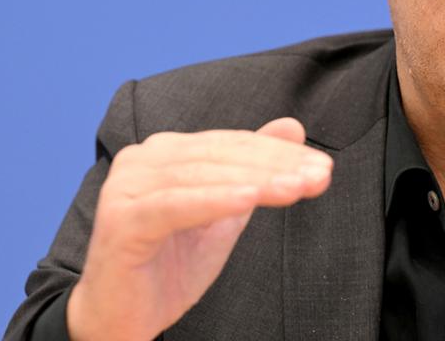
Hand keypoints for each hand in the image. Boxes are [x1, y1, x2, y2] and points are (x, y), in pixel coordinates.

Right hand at [65, 118, 332, 340]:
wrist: (121, 319)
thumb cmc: (171, 265)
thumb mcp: (225, 212)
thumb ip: (254, 169)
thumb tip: (293, 126)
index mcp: (165, 152)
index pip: (231, 144)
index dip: (278, 153)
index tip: (323, 166)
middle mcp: (142, 159)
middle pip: (220, 155)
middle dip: (275, 165)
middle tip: (320, 174)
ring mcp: (127, 187)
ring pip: (203, 175)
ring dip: (256, 180)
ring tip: (298, 187)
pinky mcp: (122, 220)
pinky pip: (176, 205)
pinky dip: (215, 199)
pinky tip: (250, 198)